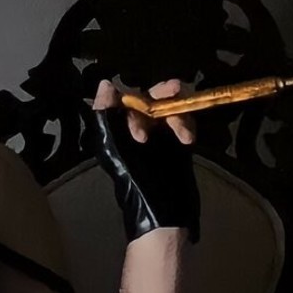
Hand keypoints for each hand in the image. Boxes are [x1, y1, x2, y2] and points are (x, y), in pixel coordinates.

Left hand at [88, 77, 200, 243]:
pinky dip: (187, 125)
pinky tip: (186, 139)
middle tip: (175, 89)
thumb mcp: (112, 146)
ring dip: (177, 114)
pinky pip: (183, 122)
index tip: (144, 105)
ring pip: (170, 108)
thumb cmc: (134, 179)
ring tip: (182, 134)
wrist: (161, 208)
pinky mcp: (175, 142)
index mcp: (115, 128)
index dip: (135, 96)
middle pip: (150, 99)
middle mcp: (135, 128)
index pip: (126, 99)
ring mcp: (157, 134)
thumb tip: (105, 84)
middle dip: (163, 94)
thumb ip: (106, 116)